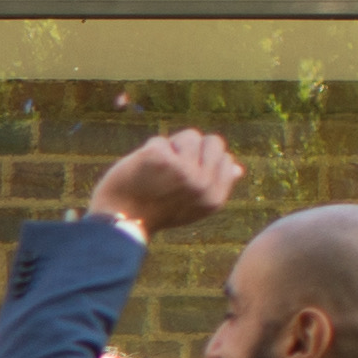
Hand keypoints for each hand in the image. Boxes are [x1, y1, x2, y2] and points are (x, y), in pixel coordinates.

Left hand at [89, 128, 246, 236]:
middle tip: (171, 170)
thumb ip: (215, 186)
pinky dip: (149, 150)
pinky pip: (161, 140)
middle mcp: (203, 184)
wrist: (119, 222)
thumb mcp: (192, 206)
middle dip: (192, 148)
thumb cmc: (155, 212)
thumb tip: (238, 168)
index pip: (225, 157)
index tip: (183, 177)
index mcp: (215, 197)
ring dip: (171, 147)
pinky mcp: (160, 158)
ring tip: (156, 170)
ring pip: (189, 136)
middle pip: (212, 141)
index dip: (202, 159)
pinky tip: (141, 170)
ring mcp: (183, 170)